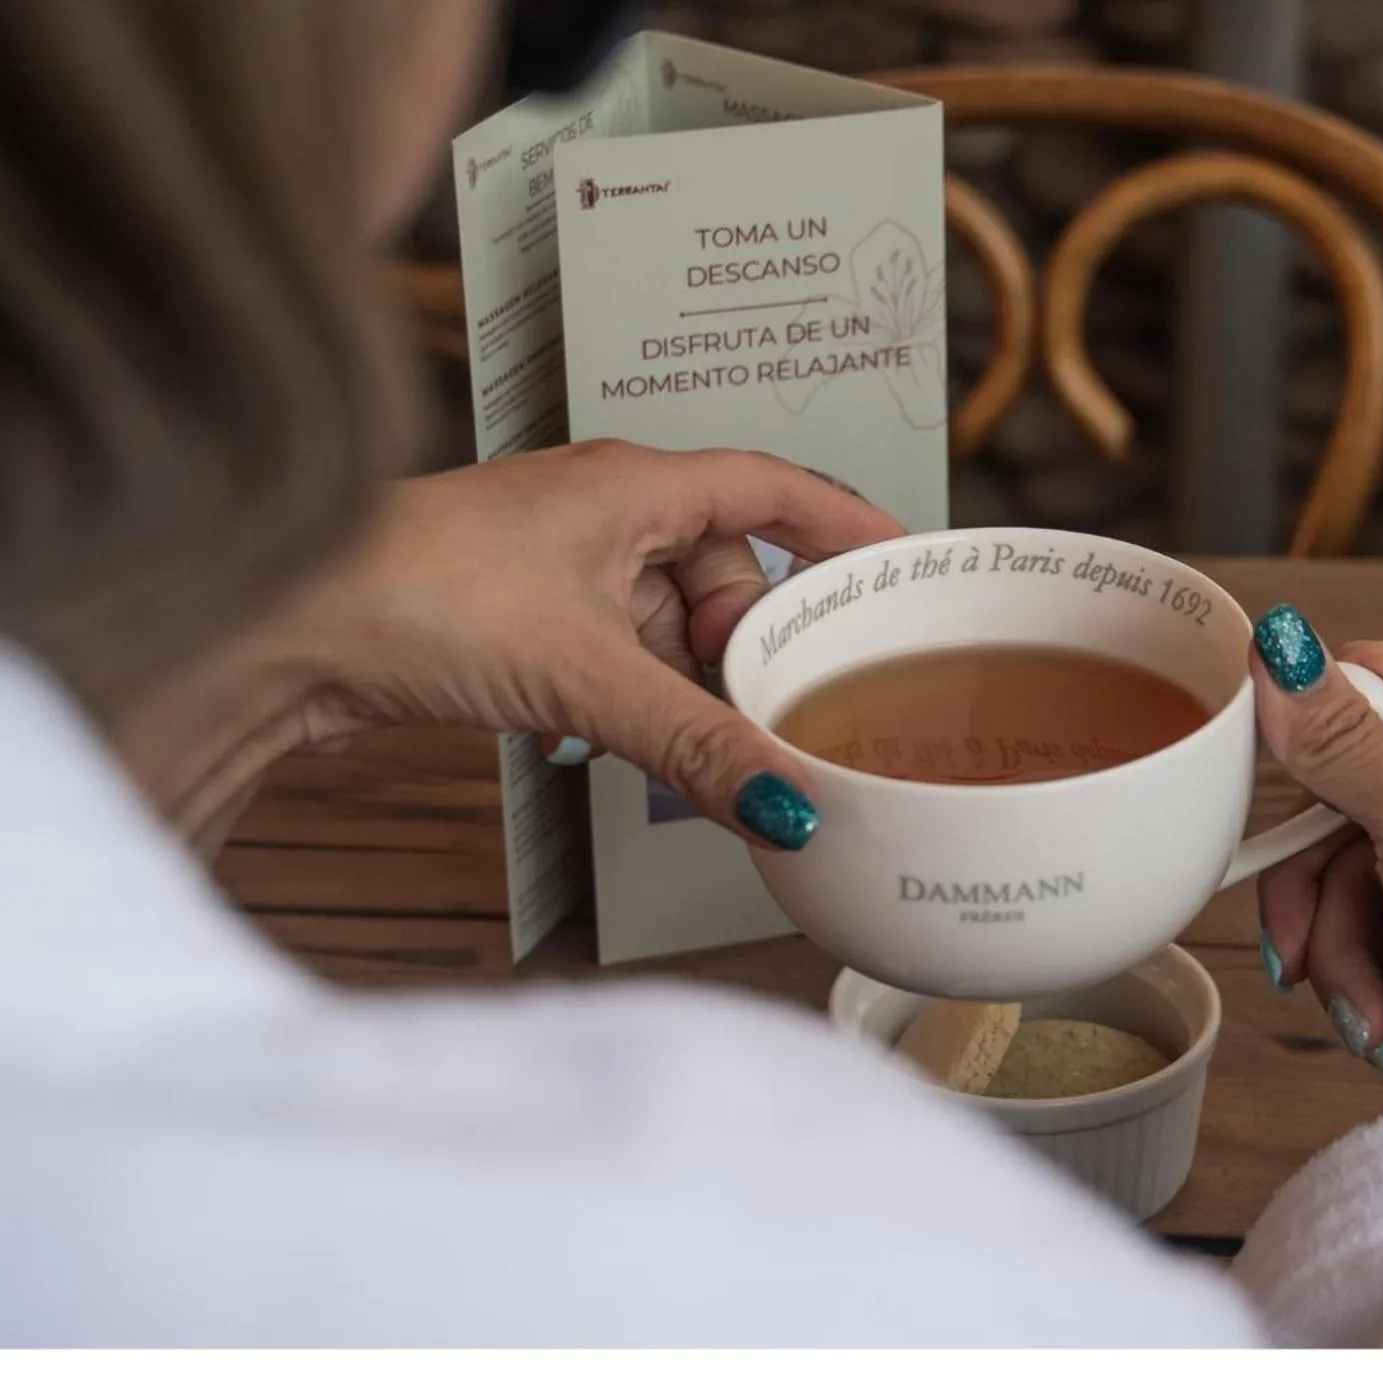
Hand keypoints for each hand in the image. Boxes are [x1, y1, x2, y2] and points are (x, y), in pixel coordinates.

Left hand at [144, 441, 901, 851]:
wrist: (279, 625)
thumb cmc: (416, 592)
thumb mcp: (587, 675)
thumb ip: (694, 743)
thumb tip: (788, 803)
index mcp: (637, 484)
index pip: (776, 487)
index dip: (846, 522)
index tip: (905, 564)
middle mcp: (605, 510)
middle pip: (728, 570)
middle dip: (759, 642)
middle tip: (792, 708)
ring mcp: (560, 562)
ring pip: (670, 620)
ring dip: (694, 683)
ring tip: (713, 748)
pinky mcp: (523, 613)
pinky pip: (621, 651)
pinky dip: (643, 697)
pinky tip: (643, 750)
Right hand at [1249, 606, 1382, 1106]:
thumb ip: (1342, 738)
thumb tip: (1278, 644)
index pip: (1375, 675)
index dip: (1315, 735)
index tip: (1273, 787)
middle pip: (1341, 776)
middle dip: (1320, 875)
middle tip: (1307, 937)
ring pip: (1334, 852)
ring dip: (1330, 932)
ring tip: (1364, 997)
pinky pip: (1351, 904)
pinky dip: (1351, 961)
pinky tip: (1381, 1011)